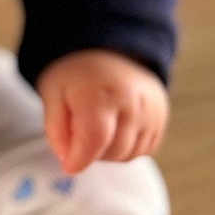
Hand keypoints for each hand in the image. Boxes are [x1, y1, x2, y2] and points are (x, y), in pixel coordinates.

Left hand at [36, 50, 168, 175]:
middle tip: (80, 133)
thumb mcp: (52, 93)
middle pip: (112, 151)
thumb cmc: (77, 74)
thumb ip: (56, 129)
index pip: (94, 140)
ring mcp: (151, 110)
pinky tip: (115, 128)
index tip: (68, 164)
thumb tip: (67, 160)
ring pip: (129, 155)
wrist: (110, 50)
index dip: (79, 158)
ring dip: (109, 152)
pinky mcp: (161, 117)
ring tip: (98, 127)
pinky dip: (126, 148)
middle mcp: (131, 102)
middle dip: (91, 153)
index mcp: (100, 93)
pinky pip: (144, 150)